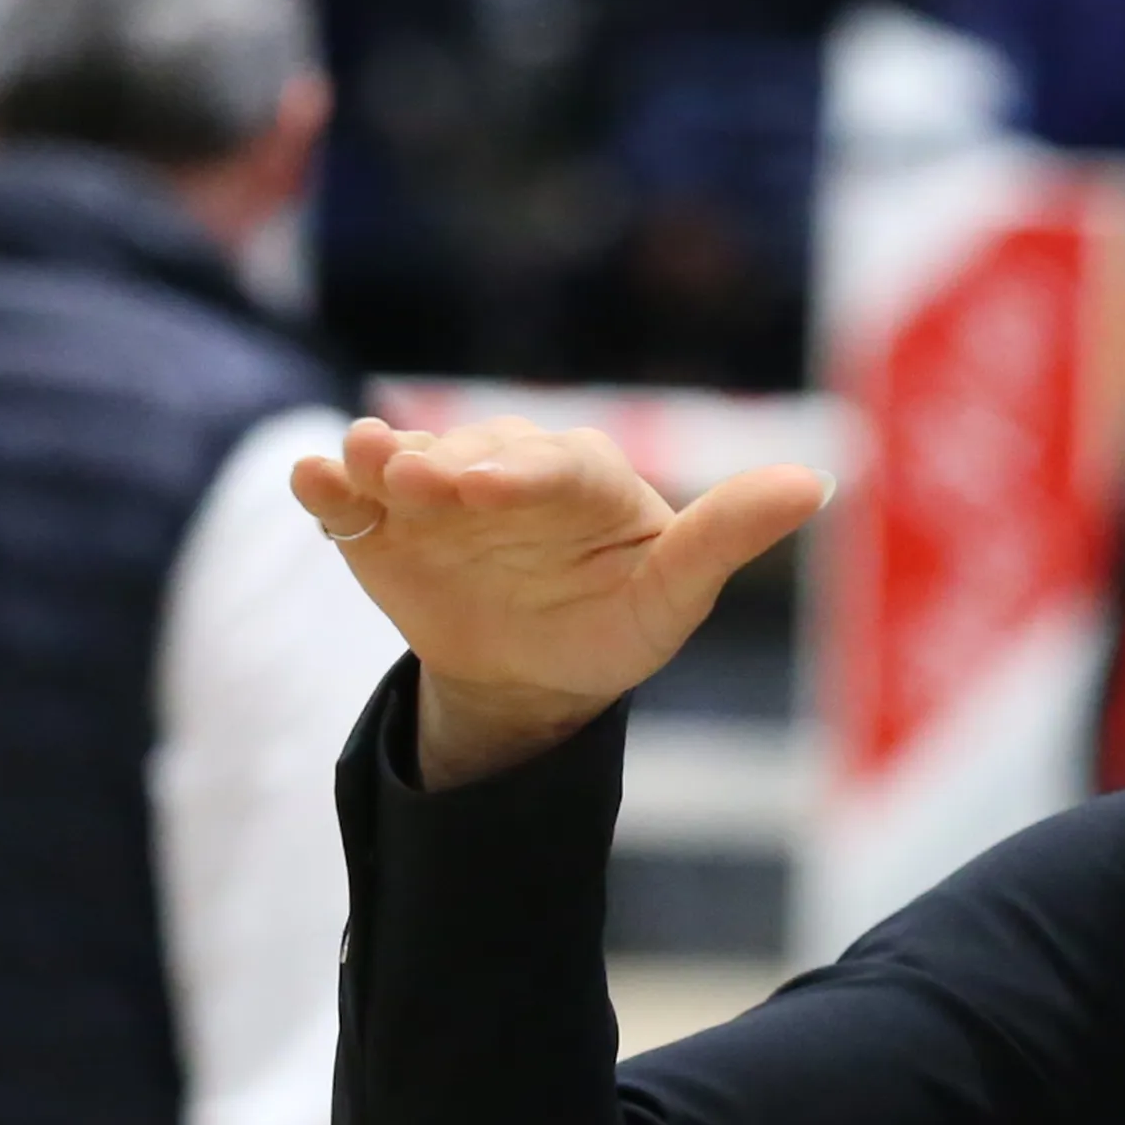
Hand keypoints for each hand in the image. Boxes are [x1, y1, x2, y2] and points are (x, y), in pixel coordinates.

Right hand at [293, 416, 825, 786]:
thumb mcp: (676, 592)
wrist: (533, 669)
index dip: (522, 473)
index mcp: (586, 478)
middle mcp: (507, 468)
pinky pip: (350, 501)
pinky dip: (327, 488)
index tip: (487, 488)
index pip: (558, 467)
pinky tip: (309, 483)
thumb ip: (728, 536)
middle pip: (474, 455)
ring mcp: (437, 492)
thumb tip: (816, 482)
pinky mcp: (380, 522)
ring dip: (380, 460)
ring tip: (360, 460)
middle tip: (422, 479)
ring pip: (405, 464)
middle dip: (446, 464)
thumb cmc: (617, 623)